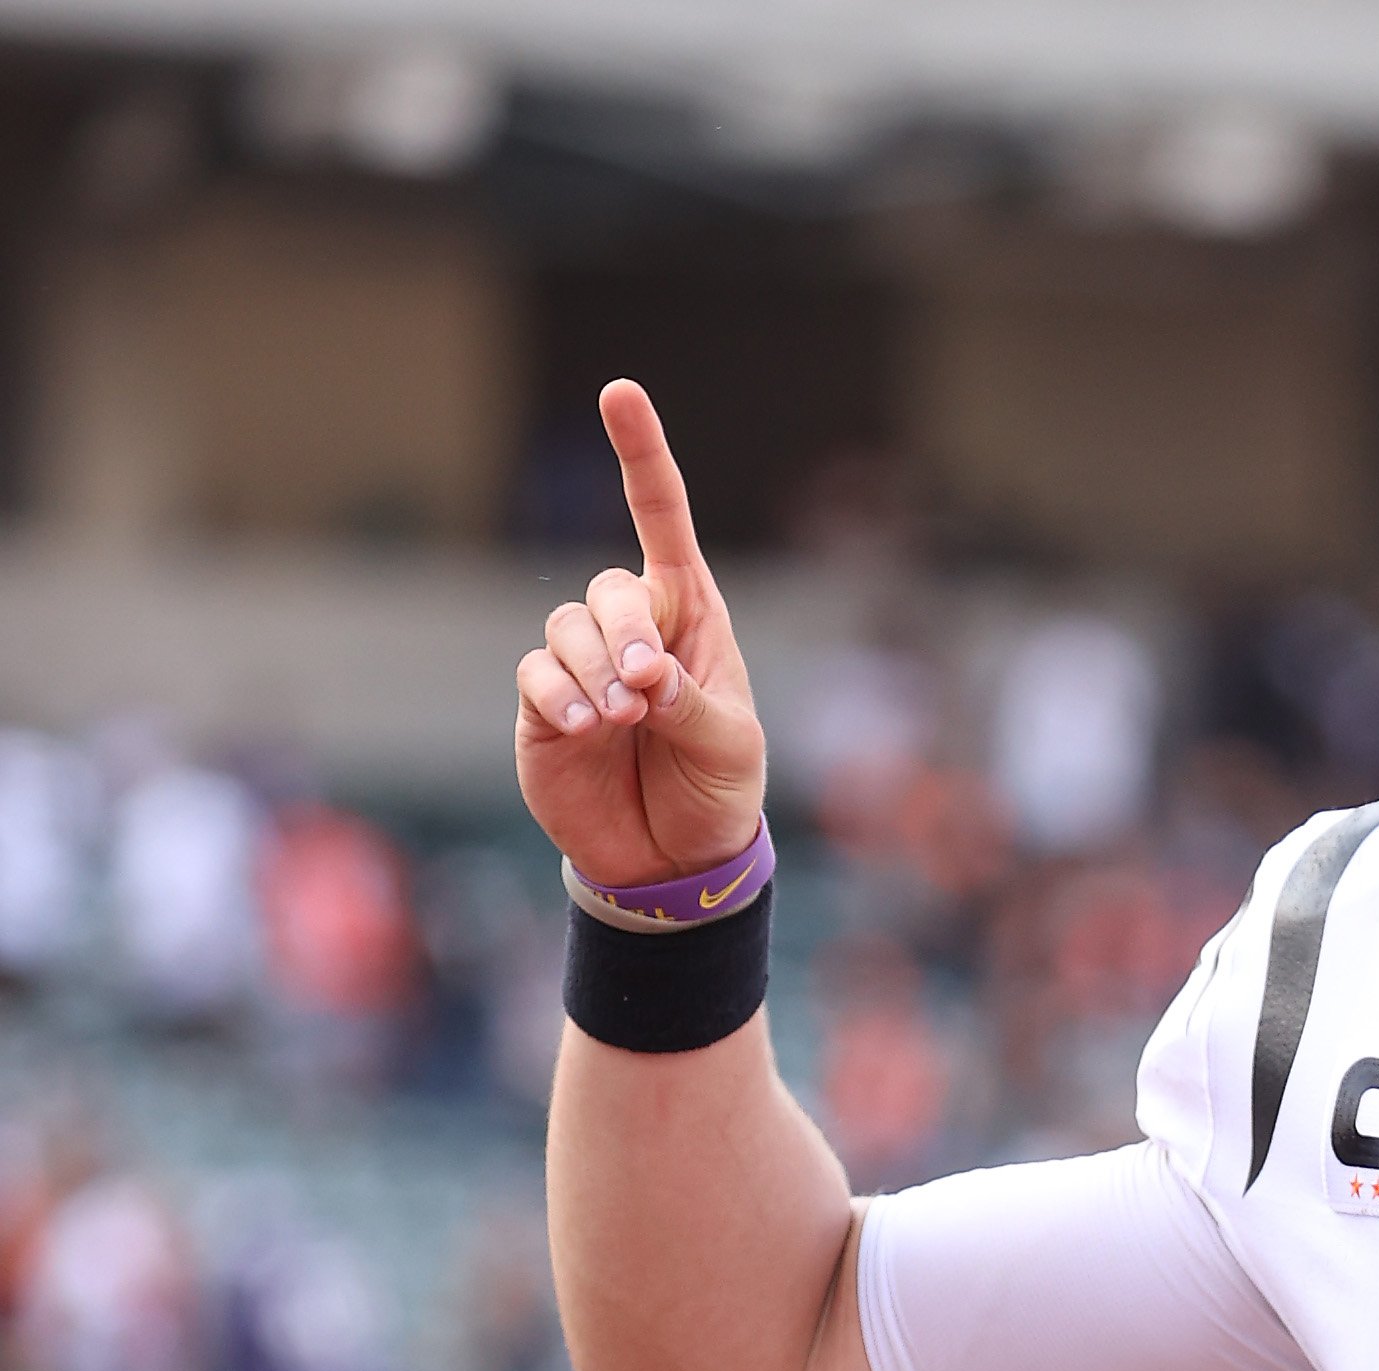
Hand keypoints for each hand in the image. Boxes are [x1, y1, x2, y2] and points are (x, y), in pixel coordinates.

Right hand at [512, 380, 768, 888]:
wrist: (675, 859)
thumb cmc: (719, 789)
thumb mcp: (729, 745)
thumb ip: (689, 703)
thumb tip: (641, 672)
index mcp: (693, 618)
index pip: (663, 520)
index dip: (642, 456)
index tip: (619, 392)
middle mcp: (634, 628)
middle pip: (610, 587)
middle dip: (626, 632)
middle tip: (646, 690)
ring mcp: (583, 663)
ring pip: (566, 627)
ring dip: (593, 670)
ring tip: (620, 721)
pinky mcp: (542, 703)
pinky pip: (536, 674)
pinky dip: (558, 695)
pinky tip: (585, 729)